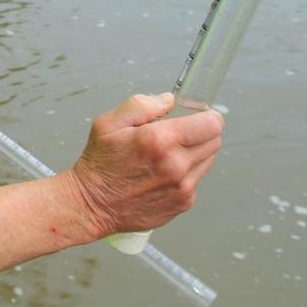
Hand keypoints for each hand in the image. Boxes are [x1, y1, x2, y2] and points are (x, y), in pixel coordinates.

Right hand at [64, 94, 222, 236]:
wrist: (92, 205)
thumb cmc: (100, 163)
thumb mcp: (109, 123)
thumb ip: (142, 104)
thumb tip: (169, 101)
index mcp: (160, 140)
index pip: (212, 124)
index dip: (207, 116)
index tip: (197, 116)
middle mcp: (176, 165)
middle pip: (215, 141)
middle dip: (202, 133)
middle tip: (179, 134)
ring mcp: (182, 187)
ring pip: (208, 161)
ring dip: (195, 154)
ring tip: (168, 155)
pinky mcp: (183, 203)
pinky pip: (196, 180)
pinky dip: (186, 174)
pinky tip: (162, 174)